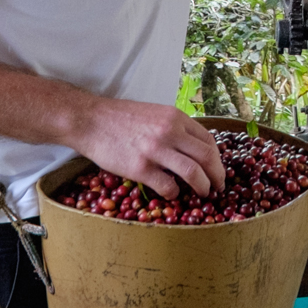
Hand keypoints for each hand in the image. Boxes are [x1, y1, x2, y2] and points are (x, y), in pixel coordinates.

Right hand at [71, 98, 224, 199]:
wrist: (90, 120)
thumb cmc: (120, 118)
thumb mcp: (154, 113)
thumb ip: (174, 128)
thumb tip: (193, 148)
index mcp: (174, 117)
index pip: (208, 140)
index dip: (217, 159)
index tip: (216, 170)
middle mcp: (169, 131)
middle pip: (207, 158)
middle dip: (217, 176)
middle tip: (218, 187)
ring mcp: (155, 150)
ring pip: (194, 173)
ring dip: (203, 187)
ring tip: (203, 194)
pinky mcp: (140, 168)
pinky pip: (168, 186)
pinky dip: (174, 194)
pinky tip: (171, 194)